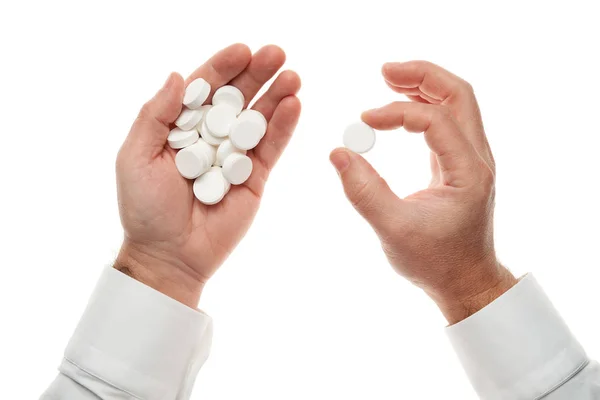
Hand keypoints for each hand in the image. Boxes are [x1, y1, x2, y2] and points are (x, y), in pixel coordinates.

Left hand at [115, 44, 300, 307]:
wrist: (170, 255)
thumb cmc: (145, 208)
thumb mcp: (136, 156)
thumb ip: (156, 114)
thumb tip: (176, 76)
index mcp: (180, 127)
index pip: (204, 89)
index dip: (223, 67)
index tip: (243, 50)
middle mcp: (210, 136)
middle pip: (237, 98)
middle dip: (257, 74)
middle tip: (277, 54)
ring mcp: (235, 156)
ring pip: (259, 119)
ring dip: (277, 96)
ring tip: (293, 76)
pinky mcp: (255, 177)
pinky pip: (271, 148)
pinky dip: (283, 127)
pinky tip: (293, 105)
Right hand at [330, 61, 515, 323]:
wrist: (466, 282)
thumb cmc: (435, 263)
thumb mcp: (393, 230)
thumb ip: (363, 191)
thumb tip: (338, 152)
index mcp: (467, 172)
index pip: (435, 120)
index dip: (397, 112)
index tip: (364, 121)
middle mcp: (476, 159)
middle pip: (459, 95)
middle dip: (422, 76)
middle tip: (385, 70)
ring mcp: (470, 159)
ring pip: (456, 103)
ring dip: (424, 86)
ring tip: (389, 78)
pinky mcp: (458, 164)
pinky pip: (446, 121)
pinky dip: (423, 107)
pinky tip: (399, 108)